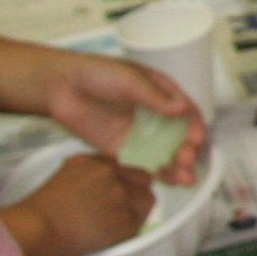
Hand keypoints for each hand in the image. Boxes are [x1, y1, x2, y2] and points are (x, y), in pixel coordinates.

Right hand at [2, 155, 157, 255]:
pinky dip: (130, 227)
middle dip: (136, 191)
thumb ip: (86, 173)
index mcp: (95, 161)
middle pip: (142, 179)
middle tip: (123, 206)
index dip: (120, 181)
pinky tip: (115, 232)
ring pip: (147, 199)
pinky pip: (140, 221)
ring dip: (138, 209)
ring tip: (121, 221)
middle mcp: (112, 173)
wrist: (38, 227)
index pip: (121, 167)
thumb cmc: (41, 208)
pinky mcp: (125, 219)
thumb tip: (98, 184)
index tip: (112, 193)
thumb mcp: (64, 175)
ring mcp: (121, 195)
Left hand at [42, 56, 206, 183]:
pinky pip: (143, 163)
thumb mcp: (129, 79)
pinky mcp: (122, 149)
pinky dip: (156, 173)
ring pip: (164, 153)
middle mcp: (153, 115)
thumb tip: (182, 109)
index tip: (196, 139)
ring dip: (177, 166)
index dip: (195, 126)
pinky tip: (167, 182)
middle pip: (179, 136)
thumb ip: (154, 96)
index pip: (186, 112)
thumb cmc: (95, 73)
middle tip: (185, 159)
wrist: (60, 87)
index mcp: (161, 93)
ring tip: (184, 180)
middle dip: (187, 150)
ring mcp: (138, 133)